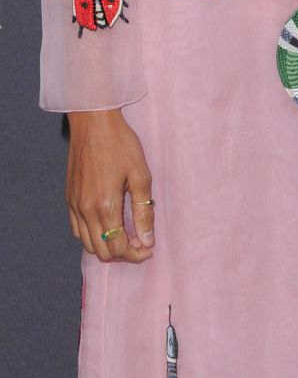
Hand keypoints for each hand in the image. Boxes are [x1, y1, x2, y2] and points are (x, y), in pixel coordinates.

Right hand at [66, 109, 154, 262]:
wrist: (93, 122)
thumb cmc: (120, 144)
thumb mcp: (141, 175)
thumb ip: (143, 211)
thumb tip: (147, 241)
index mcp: (104, 207)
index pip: (117, 248)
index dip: (135, 254)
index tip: (149, 249)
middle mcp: (85, 211)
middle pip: (101, 251)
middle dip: (122, 253)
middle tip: (140, 243)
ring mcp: (74, 205)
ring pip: (87, 243)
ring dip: (106, 246)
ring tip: (126, 235)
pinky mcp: (69, 198)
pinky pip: (77, 229)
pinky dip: (91, 236)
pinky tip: (106, 224)